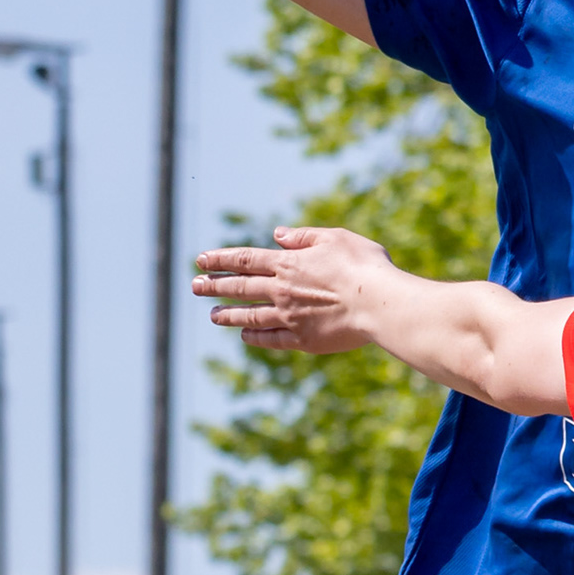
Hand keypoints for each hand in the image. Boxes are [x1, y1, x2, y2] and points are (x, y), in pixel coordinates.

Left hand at [196, 228, 395, 353]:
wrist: (379, 304)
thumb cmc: (364, 266)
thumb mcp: (335, 238)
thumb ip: (304, 237)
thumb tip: (277, 234)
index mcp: (289, 263)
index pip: (245, 259)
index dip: (220, 259)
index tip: (200, 259)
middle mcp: (282, 290)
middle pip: (240, 286)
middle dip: (214, 285)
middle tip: (195, 285)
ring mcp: (289, 317)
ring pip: (249, 315)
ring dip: (228, 314)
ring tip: (212, 315)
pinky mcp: (302, 340)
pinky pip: (271, 339)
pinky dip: (254, 336)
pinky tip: (245, 335)